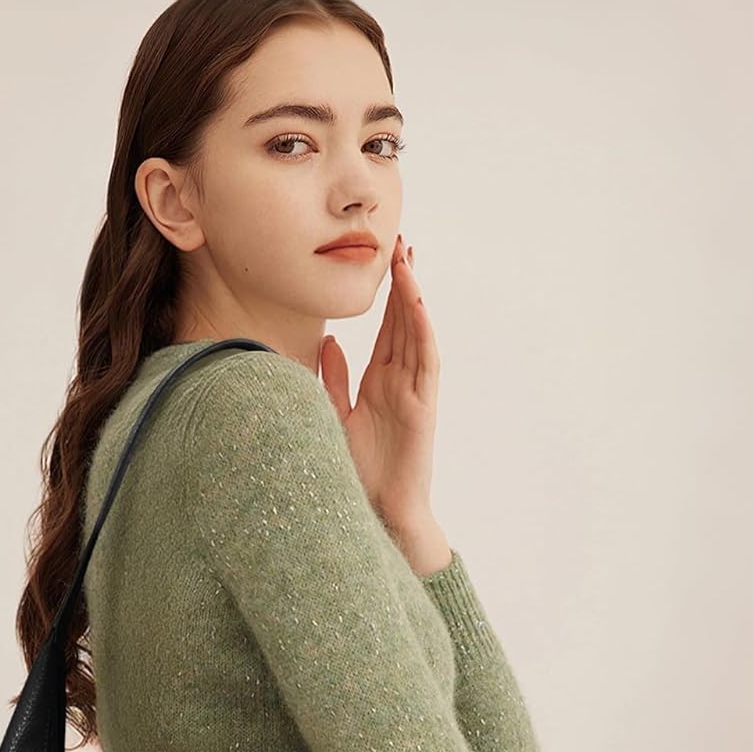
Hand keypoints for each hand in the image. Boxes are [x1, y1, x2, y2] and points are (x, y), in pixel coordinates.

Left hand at [319, 235, 440, 535]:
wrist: (381, 510)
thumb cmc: (360, 471)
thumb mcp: (336, 416)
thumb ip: (333, 380)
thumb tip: (327, 342)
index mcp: (380, 382)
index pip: (385, 329)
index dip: (385, 295)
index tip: (382, 260)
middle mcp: (400, 380)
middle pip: (403, 321)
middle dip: (402, 282)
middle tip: (398, 242)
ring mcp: (415, 390)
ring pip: (416, 332)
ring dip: (412, 295)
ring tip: (406, 259)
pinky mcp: (423, 404)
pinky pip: (426, 358)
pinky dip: (421, 329)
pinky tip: (413, 303)